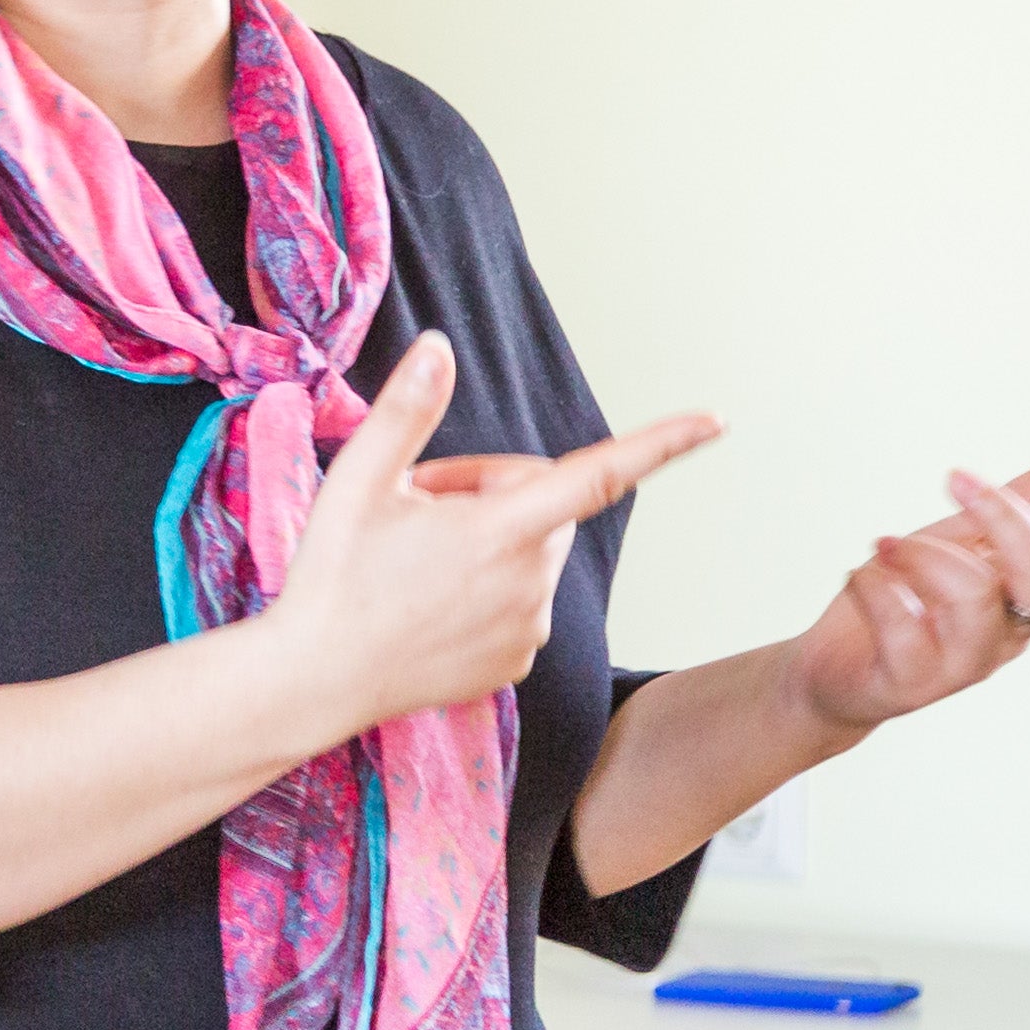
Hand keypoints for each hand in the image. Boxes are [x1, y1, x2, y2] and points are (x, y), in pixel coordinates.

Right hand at [265, 339, 723, 744]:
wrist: (315, 680)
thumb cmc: (331, 577)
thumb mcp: (356, 483)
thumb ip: (405, 412)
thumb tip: (437, 348)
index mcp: (498, 531)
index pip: (598, 474)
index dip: (660, 444)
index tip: (714, 422)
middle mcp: (527, 582)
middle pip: (546, 505)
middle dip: (496, 491)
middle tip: (421, 499)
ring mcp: (525, 628)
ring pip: (531, 555)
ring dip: (491, 542)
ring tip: (416, 556)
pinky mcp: (514, 663)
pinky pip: (519, 605)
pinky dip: (487, 592)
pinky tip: (429, 604)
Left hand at [779, 457, 1029, 739]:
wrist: (831, 671)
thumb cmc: (905, 600)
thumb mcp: (962, 540)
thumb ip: (1027, 506)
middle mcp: (1010, 633)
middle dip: (1007, 518)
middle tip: (957, 481)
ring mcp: (966, 663)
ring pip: (969, 590)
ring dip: (918, 553)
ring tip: (882, 547)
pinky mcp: (912, 681)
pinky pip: (900, 616)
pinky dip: (871, 584)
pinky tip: (860, 582)